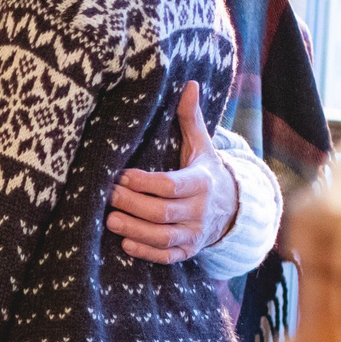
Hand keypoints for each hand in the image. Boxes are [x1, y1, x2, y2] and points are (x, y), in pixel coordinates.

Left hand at [106, 82, 238, 262]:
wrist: (233, 208)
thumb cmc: (206, 172)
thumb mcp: (202, 146)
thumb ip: (190, 118)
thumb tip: (188, 84)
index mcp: (202, 182)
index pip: (171, 185)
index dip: (145, 183)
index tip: (121, 175)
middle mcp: (200, 211)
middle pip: (163, 212)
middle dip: (134, 205)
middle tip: (107, 196)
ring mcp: (195, 234)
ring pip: (164, 237)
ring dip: (136, 230)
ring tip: (110, 221)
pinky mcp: (189, 251)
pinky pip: (168, 257)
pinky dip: (147, 253)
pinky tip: (125, 243)